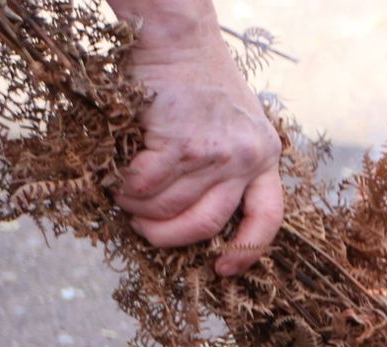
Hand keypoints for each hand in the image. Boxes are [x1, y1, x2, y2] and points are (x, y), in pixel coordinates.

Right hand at [109, 11, 282, 275]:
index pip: (268, 217)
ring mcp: (216, 152)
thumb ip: (228, 164)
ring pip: (170, 206)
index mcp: (266, 157)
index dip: (247, 251)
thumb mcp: (236, 123)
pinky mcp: (181, 143)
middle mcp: (248, 158)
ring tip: (126, 202)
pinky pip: (147, 185)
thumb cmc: (198, 80)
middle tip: (145, 231)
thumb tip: (192, 212)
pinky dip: (128, 190)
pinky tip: (119, 181)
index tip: (224, 270)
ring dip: (140, 211)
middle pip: (207, 223)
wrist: (178, 36)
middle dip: (170, 237)